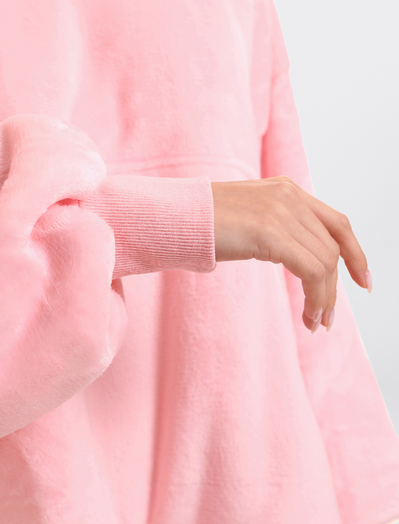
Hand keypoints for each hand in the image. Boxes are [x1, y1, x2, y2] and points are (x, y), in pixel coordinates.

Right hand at [210, 175, 369, 331]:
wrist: (172, 218)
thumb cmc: (199, 224)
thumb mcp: (247, 221)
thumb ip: (274, 229)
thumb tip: (292, 257)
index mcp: (285, 190)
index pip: (336, 223)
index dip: (356, 253)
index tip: (362, 281)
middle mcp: (289, 196)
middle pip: (333, 247)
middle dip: (335, 287)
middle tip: (326, 319)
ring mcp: (280, 211)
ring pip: (325, 261)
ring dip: (325, 298)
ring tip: (315, 323)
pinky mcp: (270, 231)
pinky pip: (311, 270)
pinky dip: (316, 297)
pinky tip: (308, 316)